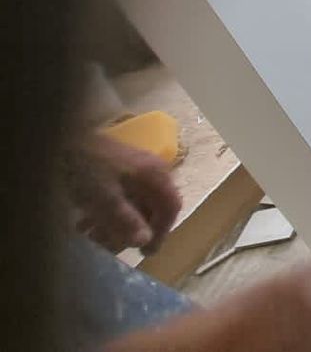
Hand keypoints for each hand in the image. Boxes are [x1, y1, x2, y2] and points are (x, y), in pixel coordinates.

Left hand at [70, 133, 181, 253]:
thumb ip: (127, 221)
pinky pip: (120, 195)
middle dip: (130, 232)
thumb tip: (146, 241)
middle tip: (110, 248)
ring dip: (115, 224)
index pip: (170, 207)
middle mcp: (150, 170)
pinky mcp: (116, 167)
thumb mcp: (105, 199)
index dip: (161, 231)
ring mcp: (133, 168)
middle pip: (150, 208)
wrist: (59, 139)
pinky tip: (84, 223)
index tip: (145, 252)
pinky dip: (106, 212)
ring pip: (132, 203)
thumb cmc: (87, 169)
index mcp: (155, 175)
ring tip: (91, 238)